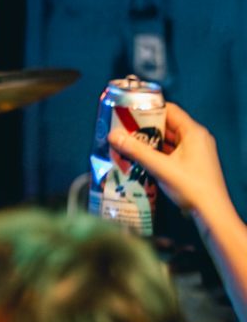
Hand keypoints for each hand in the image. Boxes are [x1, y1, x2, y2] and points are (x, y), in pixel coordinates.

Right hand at [108, 102, 227, 214]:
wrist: (211, 212)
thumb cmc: (190, 186)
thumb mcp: (160, 167)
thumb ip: (136, 150)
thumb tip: (112, 135)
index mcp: (193, 132)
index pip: (169, 110)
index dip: (148, 109)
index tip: (128, 112)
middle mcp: (196, 138)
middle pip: (167, 125)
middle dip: (144, 127)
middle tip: (123, 129)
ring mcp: (195, 151)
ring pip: (168, 139)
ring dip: (149, 141)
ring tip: (127, 143)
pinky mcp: (192, 163)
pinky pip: (171, 151)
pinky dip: (157, 152)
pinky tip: (140, 157)